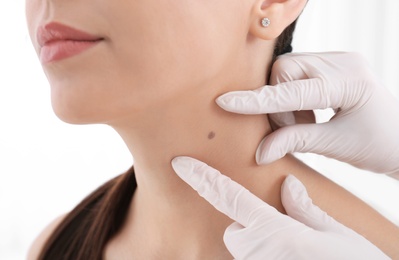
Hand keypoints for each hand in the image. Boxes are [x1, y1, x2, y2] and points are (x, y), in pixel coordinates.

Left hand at [172, 156, 388, 259]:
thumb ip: (305, 210)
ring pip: (243, 246)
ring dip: (258, 242)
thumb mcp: (334, 235)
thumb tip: (288, 185)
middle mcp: (258, 253)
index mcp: (275, 232)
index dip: (202, 178)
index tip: (180, 163)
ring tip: (291, 249)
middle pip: (235, 229)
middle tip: (282, 230)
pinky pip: (252, 259)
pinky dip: (264, 254)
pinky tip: (286, 256)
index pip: (228, 196)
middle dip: (249, 224)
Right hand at [216, 52, 398, 177]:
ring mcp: (338, 60)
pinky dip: (294, 97)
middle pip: (284, 71)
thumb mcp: (335, 145)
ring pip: (286, 72)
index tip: (226, 101)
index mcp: (349, 80)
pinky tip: (309, 113)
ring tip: (306, 122)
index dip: (256, 99)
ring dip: (286, 101)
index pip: (291, 90)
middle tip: (294, 128)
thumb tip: (260, 152)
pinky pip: (296, 74)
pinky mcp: (332, 65)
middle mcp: (343, 61)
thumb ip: (295, 141)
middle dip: (279, 102)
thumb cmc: (379, 145)